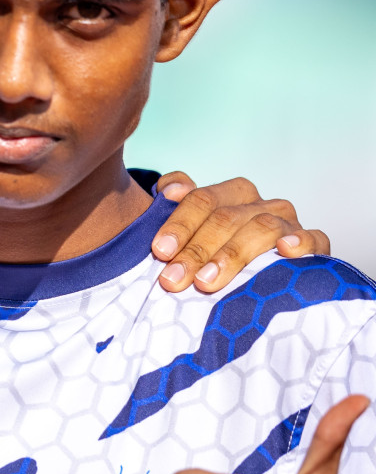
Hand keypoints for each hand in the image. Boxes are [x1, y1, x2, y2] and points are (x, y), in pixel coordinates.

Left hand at [149, 172, 330, 292]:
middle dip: (196, 250)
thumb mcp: (191, 232)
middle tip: (173, 279)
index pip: (202, 200)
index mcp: (231, 194)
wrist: (260, 279)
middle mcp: (260, 205)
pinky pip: (313, 238)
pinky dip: (300, 242)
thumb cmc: (215, 255)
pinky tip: (284, 252)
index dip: (179, 224)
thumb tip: (170, 190)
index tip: (159, 251)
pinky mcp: (314, 244)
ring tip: (206, 282)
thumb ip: (173, 208)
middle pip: (226, 218)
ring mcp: (288, 223)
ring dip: (231, 256)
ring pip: (262, 228)